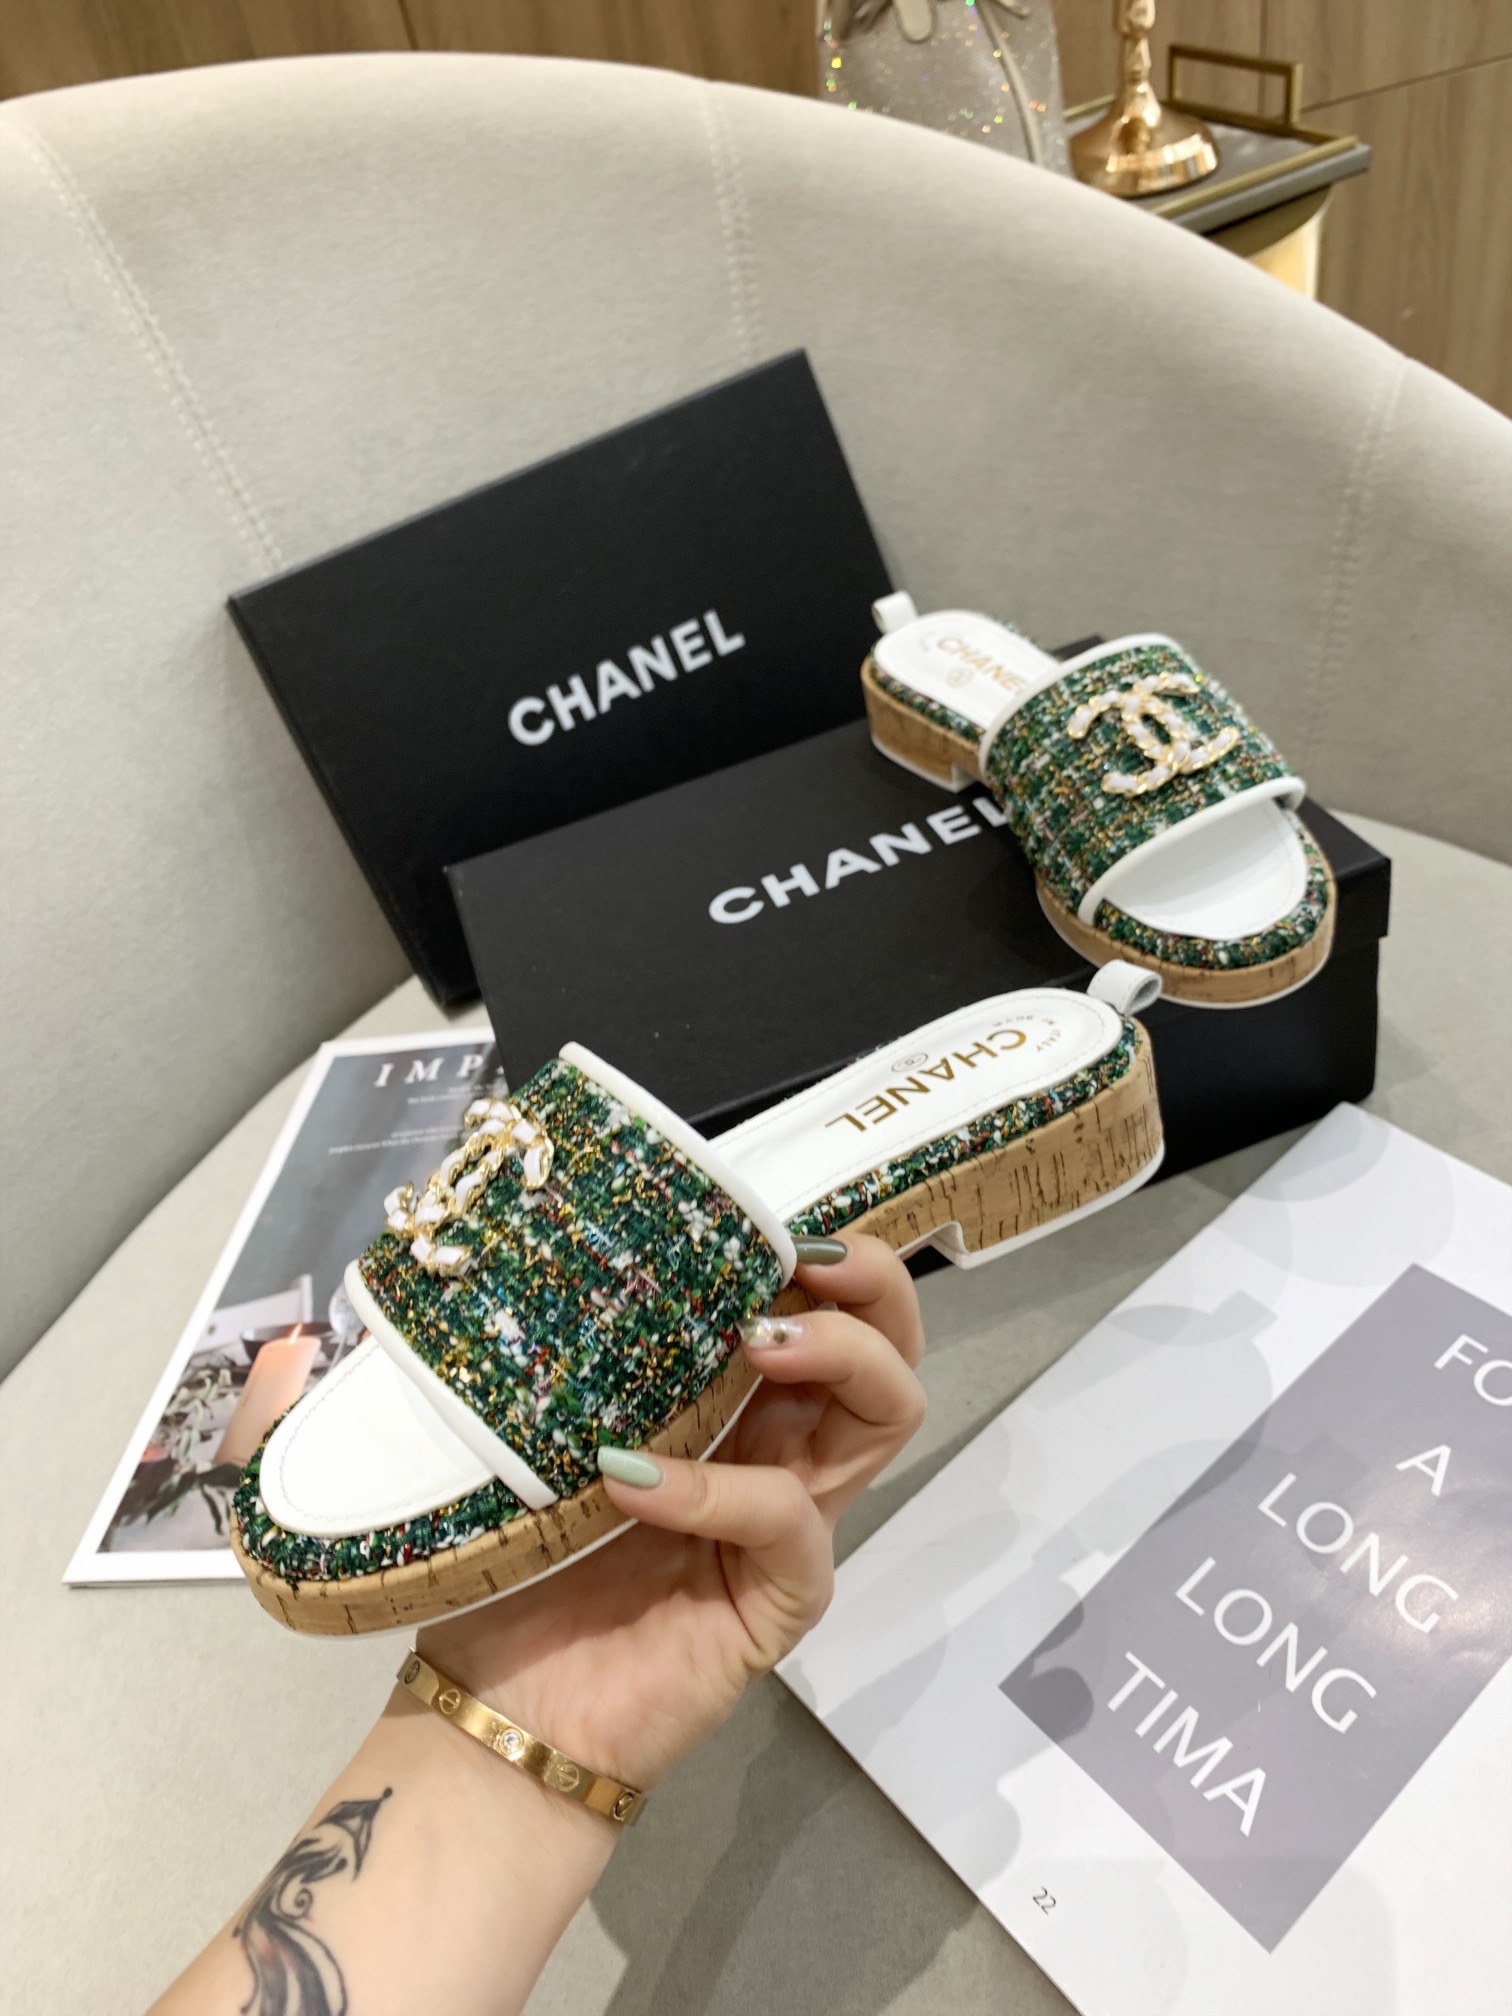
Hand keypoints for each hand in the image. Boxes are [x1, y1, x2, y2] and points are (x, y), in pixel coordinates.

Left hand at [416, 1235, 924, 1792]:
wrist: (500, 1707)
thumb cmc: (519, 1560)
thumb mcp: (548, 1431)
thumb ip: (585, 1356)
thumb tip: (563, 1244)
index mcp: (736, 1405)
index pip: (825, 1311)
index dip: (826, 1256)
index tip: (769, 1220)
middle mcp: (782, 1453)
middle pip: (891, 1351)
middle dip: (871, 1288)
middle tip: (804, 1262)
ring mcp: (791, 1526)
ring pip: (883, 1418)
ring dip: (836, 1355)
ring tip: (756, 1340)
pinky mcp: (780, 1599)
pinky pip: (786, 1522)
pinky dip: (717, 1489)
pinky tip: (633, 1479)